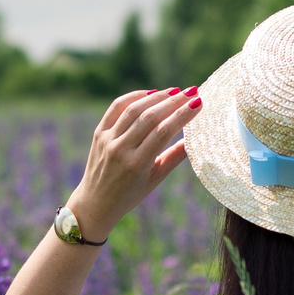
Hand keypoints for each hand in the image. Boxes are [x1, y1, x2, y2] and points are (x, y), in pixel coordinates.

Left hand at [68, 87, 198, 237]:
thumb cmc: (131, 194)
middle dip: (173, 101)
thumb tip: (196, 137)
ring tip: (175, 92)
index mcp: (137, 164)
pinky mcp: (98, 133)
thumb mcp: (156, 179)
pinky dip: (134, 97)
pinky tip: (151, 94)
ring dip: (157, 96)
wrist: (95, 202)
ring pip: (134, 109)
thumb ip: (175, 157)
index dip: (182, 115)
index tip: (198, 103)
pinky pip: (116, 107)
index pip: (163, 132)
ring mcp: (107, 139)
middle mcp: (120, 150)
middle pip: (149, 117)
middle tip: (191, 92)